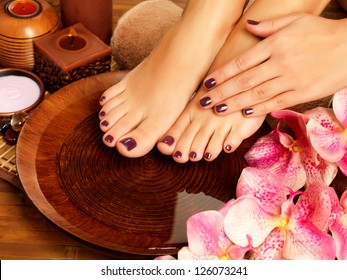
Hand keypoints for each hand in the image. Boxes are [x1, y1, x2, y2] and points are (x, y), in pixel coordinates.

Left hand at [199, 13, 346, 116]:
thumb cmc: (321, 32)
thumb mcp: (295, 21)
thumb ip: (269, 24)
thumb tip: (248, 26)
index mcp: (276, 44)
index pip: (241, 62)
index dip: (222, 74)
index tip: (207, 83)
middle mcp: (280, 63)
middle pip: (244, 81)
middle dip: (222, 92)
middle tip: (203, 102)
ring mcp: (291, 79)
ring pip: (257, 94)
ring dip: (235, 104)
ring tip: (218, 110)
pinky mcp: (302, 93)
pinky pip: (276, 103)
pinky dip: (260, 109)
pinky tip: (245, 113)